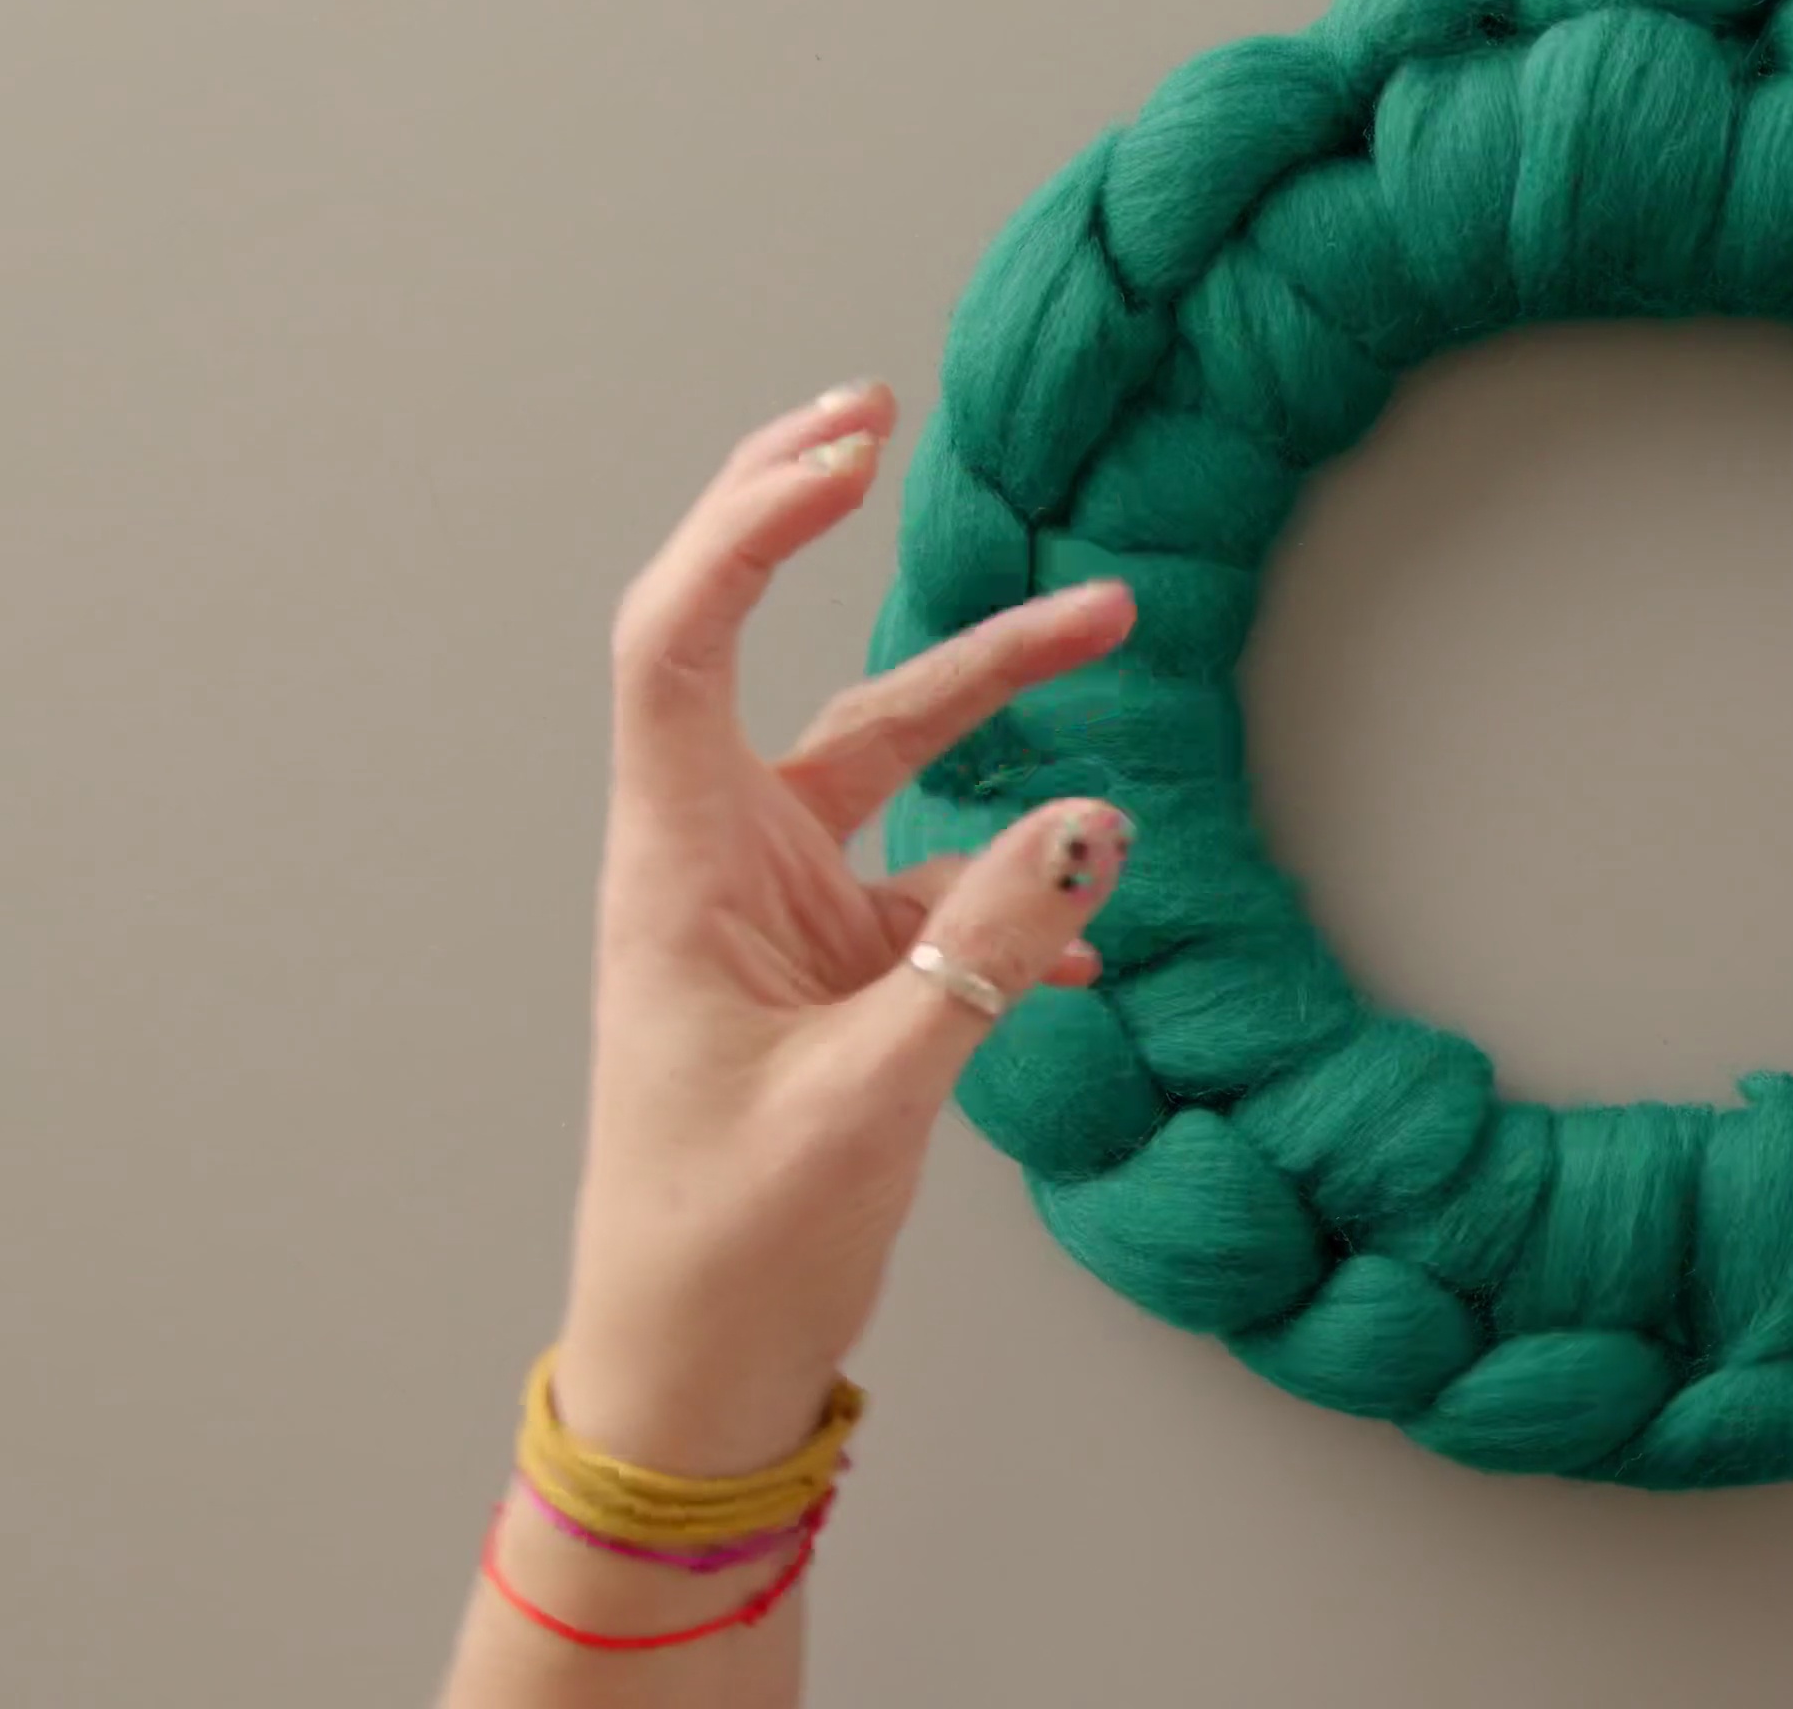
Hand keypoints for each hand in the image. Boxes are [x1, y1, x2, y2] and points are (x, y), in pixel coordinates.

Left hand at [552, 381, 1139, 1473]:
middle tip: (888, 416)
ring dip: (993, 696)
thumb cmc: (726, 1246)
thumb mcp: (871, 1096)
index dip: (752, 524)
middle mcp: (721, 863)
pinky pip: (942, 886)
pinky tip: (1104, 916)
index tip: (852, 449)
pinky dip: (1021, 877)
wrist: (696, 1377)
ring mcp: (782, 917)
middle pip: (790, 658)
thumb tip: (1099, 816)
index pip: (684, 639)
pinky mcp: (840, 979)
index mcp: (678, 866)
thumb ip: (987, 947)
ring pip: (891, 758)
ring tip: (1114, 625)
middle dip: (834, 536)